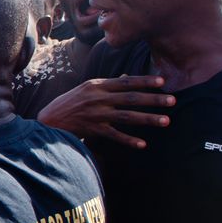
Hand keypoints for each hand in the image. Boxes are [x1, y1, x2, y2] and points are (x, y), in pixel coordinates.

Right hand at [37, 75, 173, 147]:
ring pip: (127, 116)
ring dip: (147, 119)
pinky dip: (128, 140)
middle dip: (153, 99)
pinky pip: (114, 135)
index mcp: (97, 85)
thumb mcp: (86, 89)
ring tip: (166, 121)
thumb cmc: (69, 103)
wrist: (49, 119)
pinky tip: (142, 144)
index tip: (162, 81)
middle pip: (131, 98)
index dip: (144, 81)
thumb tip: (127, 78)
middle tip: (173, 101)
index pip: (125, 81)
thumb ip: (107, 85)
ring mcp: (96, 114)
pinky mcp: (92, 129)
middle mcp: (98, 98)